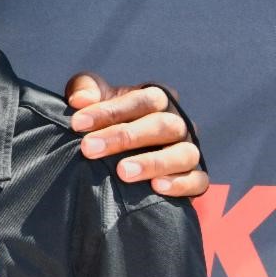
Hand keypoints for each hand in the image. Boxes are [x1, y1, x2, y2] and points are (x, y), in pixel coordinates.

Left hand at [65, 73, 207, 197]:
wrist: (115, 157)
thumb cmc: (103, 120)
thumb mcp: (90, 98)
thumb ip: (84, 89)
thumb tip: (80, 100)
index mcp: (156, 99)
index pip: (141, 99)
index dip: (109, 110)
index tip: (78, 123)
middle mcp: (177, 123)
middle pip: (161, 125)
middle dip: (124, 137)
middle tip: (89, 148)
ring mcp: (188, 150)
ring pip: (183, 153)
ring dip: (152, 162)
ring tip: (122, 172)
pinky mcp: (195, 178)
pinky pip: (198, 180)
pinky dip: (180, 184)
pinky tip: (156, 187)